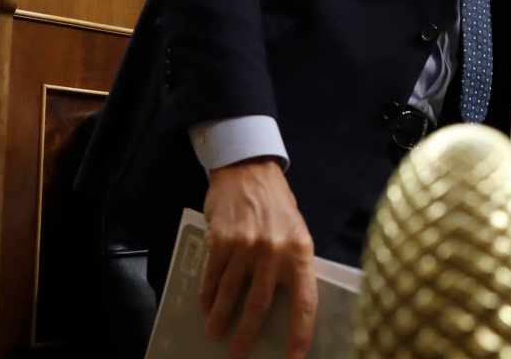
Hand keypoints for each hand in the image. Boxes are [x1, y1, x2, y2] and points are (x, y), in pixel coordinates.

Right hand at [200, 159, 317, 358]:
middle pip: (259, 306)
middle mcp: (274, 252)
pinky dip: (208, 296)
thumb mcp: (297, 232)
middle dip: (247, 334)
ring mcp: (246, 247)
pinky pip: (213, 277)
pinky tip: (205, 307)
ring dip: (220, 318)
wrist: (249, 171)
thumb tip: (285, 304)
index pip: (305, 300)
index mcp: (301, 252)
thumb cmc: (277, 205)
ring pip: (230, 294)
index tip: (295, 355)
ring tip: (215, 333)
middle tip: (238, 354)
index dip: (300, 331)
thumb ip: (291, 264)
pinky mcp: (221, 241)